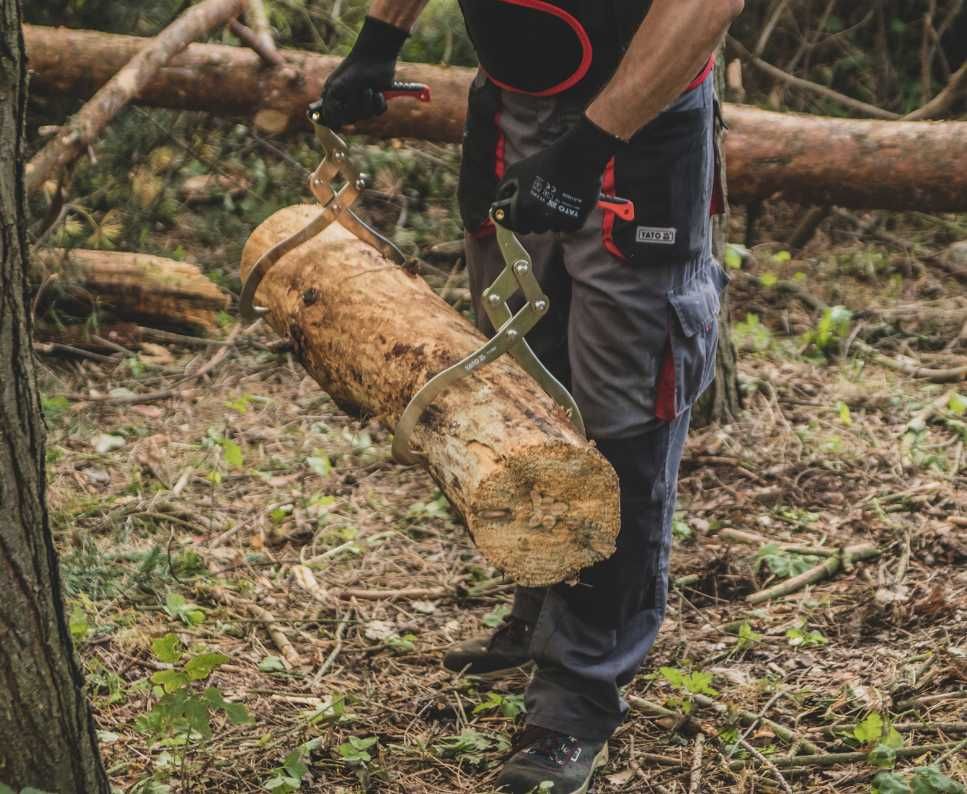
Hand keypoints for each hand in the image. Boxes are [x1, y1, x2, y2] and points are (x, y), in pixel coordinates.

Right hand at [312, 17, 408, 130]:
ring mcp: (363, 102)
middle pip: (351, 119)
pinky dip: (379, 103)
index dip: (336, 119)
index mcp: (335, 98)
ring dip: (368, 102)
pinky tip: (378, 92)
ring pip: (366, 116)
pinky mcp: (377, 101)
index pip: (333, 119)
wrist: (374, 57)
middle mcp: (348, 102)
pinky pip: (378, 112)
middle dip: (354, 106)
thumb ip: (330, 105)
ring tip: (369, 89)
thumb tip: (332, 123)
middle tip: (356, 91)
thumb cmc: (352, 70)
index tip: (340, 112)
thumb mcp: (336, 86)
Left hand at [492, 116, 622, 234]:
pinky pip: (567, 227)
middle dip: (536, 218)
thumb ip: (502, 191)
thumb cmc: (544, 161)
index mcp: (524, 206)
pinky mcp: (576, 221)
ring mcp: (559, 220)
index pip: (518, 226)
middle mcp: (540, 216)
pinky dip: (567, 218)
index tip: (525, 211)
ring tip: (556, 197)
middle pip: (535, 229)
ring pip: (551, 228)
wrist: (577, 155)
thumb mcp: (515, 172)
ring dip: (552, 218)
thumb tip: (496, 207)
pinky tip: (568, 201)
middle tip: (543, 201)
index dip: (520, 219)